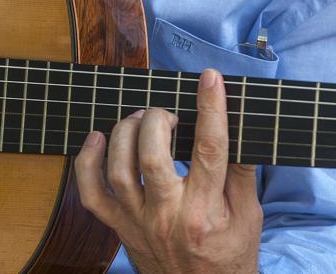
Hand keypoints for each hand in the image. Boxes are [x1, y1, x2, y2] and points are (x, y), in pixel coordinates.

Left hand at [74, 68, 262, 273]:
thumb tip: (237, 125)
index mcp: (206, 212)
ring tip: (142, 120)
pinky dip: (87, 162)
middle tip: (169, 113)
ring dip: (126, 133)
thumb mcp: (248, 216)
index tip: (211, 79)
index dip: (211, 109)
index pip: (210, 150)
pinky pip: (91, 194)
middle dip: (159, 120)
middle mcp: (169, 216)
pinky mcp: (119, 228)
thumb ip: (241, 172)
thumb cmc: (229, 257)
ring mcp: (139, 223)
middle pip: (152, 155)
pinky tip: (97, 139)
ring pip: (119, 169)